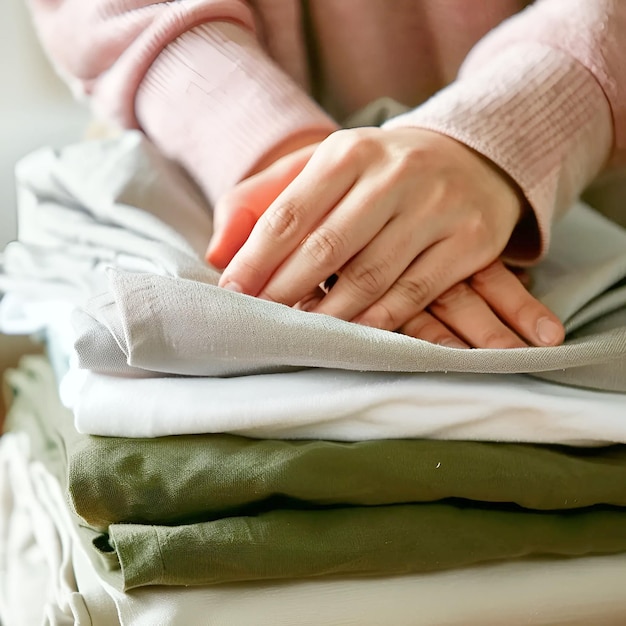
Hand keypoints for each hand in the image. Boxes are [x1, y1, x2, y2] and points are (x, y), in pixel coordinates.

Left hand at [211, 126, 563, 347]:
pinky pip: (414, 293)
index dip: (255, 260)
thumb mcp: (320, 166)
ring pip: (370, 276)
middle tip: (260, 322)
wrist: (471, 157)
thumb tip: (217, 253)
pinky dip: (376, 321)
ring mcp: (438, 208)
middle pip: (327, 248)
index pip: (290, 213)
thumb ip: (262, 199)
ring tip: (300, 334)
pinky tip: (351, 335)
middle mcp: (395, 174)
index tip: (231, 294)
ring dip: (328, 314)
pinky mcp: (470, 241)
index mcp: (349, 152)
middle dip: (284, 292)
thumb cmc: (377, 172)